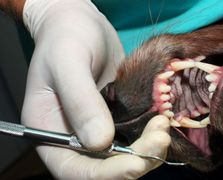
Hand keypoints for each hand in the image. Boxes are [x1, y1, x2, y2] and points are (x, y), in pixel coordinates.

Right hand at [17, 0, 169, 177]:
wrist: (82, 25)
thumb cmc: (66, 37)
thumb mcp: (67, 62)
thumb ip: (80, 101)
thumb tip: (100, 142)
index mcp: (50, 132)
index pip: (75, 169)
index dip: (107, 174)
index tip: (136, 163)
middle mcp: (74, 137)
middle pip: (105, 168)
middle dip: (136, 159)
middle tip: (160, 135)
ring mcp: (97, 129)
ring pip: (125, 155)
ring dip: (149, 148)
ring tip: (163, 123)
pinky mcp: (117, 119)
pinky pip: (135, 137)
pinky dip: (150, 134)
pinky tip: (162, 118)